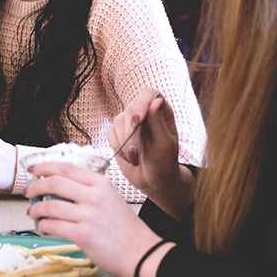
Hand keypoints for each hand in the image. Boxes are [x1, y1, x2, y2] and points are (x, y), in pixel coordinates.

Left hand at [24, 161, 159, 276]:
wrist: (141, 253)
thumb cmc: (126, 229)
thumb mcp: (110, 198)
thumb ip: (89, 189)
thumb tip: (58, 186)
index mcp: (100, 183)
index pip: (66, 168)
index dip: (45, 166)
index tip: (33, 170)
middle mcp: (94, 195)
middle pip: (55, 182)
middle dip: (36, 186)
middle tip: (28, 192)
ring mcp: (88, 215)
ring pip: (51, 205)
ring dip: (36, 209)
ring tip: (33, 212)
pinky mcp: (83, 235)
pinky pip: (53, 226)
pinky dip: (43, 225)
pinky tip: (42, 227)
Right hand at [109, 90, 191, 217]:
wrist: (153, 181)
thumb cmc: (165, 163)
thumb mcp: (165, 144)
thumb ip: (159, 122)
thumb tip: (156, 100)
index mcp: (160, 111)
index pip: (148, 94)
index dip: (141, 103)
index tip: (138, 119)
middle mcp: (144, 112)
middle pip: (129, 110)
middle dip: (131, 134)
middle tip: (135, 153)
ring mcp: (129, 122)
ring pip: (117, 122)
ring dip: (124, 144)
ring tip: (135, 159)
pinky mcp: (117, 133)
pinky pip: (110, 133)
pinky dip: (118, 147)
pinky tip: (129, 158)